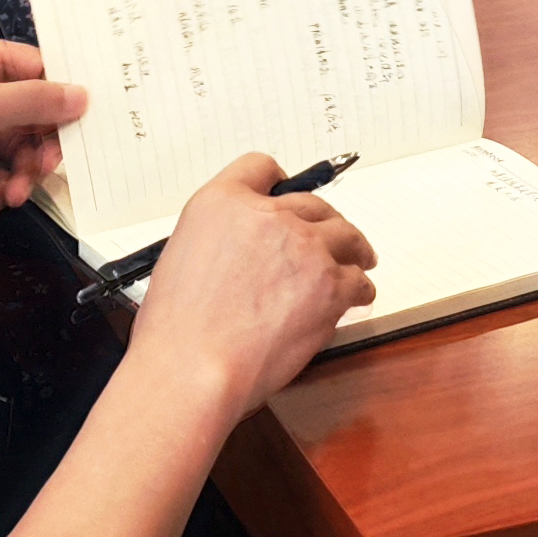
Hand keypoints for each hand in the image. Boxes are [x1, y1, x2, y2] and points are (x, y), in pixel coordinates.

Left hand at [0, 36, 80, 232]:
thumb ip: (33, 101)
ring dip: (22, 176)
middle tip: (42, 169)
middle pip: (37, 116)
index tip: (87, 125)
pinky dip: (2, 191)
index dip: (64, 98)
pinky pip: (2, 175)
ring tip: (12, 195)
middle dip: (41, 148)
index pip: (41, 70)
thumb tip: (82, 96)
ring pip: (22, 151)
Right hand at [133, 154, 379, 413]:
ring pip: (346, 235)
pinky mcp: (330, 283)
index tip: (288, 191)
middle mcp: (267, 216)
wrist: (193, 368)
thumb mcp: (179, 258)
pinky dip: (360, 289)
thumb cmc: (177, 331)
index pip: (260, 169)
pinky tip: (358, 297)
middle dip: (324, 221)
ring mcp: (304, 248)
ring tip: (360, 260)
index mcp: (222, 203)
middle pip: (312, 204)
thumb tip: (242, 253)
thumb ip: (219, 239)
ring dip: (354, 249)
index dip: (278, 180)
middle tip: (331, 236)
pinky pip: (358, 279)